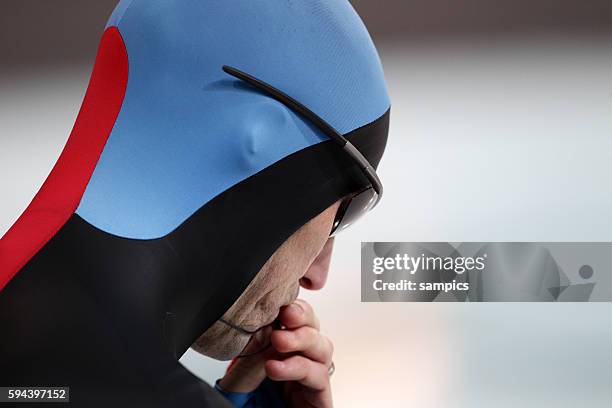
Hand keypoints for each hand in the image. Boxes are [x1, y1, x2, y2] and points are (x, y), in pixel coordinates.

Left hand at [219, 299, 333, 406]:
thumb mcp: (238, 382)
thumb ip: (241, 362)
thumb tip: (233, 334)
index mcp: (283, 352)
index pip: (296, 320)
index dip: (293, 307)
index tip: (278, 302)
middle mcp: (302, 362)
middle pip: (315, 328)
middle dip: (303, 316)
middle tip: (285, 314)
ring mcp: (313, 380)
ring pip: (323, 347)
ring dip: (302, 340)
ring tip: (280, 342)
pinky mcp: (320, 400)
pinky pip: (319, 377)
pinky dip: (300, 368)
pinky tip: (278, 367)